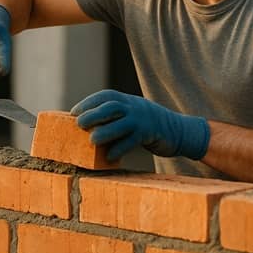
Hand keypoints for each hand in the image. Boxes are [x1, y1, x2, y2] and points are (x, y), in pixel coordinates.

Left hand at [70, 89, 209, 161]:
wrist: (179, 130)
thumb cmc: (148, 125)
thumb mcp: (132, 114)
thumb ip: (114, 117)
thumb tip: (87, 126)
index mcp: (127, 100)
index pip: (105, 96)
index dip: (88, 103)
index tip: (73, 112)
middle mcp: (134, 106)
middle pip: (111, 106)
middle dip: (93, 114)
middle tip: (78, 124)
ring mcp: (143, 119)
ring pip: (121, 123)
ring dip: (105, 131)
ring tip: (92, 141)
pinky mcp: (151, 133)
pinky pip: (133, 141)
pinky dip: (120, 148)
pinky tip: (110, 156)